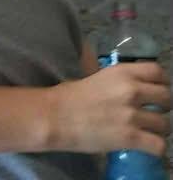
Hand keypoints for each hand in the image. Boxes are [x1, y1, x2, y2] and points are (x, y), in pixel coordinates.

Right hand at [50, 62, 169, 156]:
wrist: (58, 116)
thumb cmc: (73, 95)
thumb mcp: (99, 76)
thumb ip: (120, 79)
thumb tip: (134, 83)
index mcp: (124, 72)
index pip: (158, 72)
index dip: (161, 83)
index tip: (156, 91)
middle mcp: (132, 90)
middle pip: (167, 97)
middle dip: (163, 107)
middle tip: (153, 113)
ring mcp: (132, 114)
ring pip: (165, 124)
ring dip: (159, 129)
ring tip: (149, 132)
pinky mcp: (130, 137)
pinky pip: (159, 145)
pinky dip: (156, 148)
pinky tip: (148, 146)